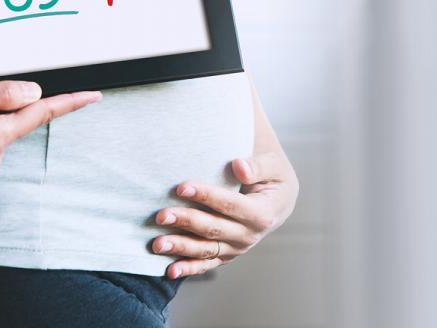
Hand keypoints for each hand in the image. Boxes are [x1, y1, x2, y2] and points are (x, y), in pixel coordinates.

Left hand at [152, 150, 298, 278]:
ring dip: (181, 247)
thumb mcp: (273, 166)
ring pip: (206, 250)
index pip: (231, 205)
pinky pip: (207, 263)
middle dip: (186, 222)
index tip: (181, 187)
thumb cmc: (272, 177)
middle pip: (214, 229)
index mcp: (262, 213)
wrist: (279, 200)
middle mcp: (249, 235)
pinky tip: (170, 271)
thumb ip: (258, 166)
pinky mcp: (227, 254)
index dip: (206, 196)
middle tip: (160, 216)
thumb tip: (239, 166)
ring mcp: (237, 247)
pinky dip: (189, 268)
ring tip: (157, 244)